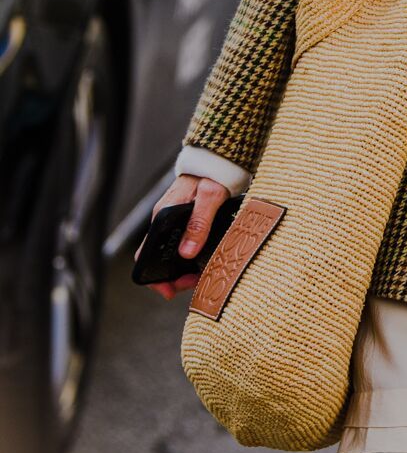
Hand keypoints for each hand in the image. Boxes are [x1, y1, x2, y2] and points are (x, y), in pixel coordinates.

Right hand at [137, 173, 231, 299]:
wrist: (216, 161)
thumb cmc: (210, 175)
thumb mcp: (209, 197)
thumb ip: (199, 223)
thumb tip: (187, 253)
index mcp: (162, 217)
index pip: (144, 254)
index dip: (153, 277)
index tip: (168, 291)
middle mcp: (163, 223)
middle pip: (158, 259)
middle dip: (172, 278)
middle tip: (192, 284)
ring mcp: (173, 225)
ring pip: (171, 255)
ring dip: (182, 271)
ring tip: (201, 276)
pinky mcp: (184, 224)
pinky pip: (181, 247)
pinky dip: (189, 260)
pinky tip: (203, 263)